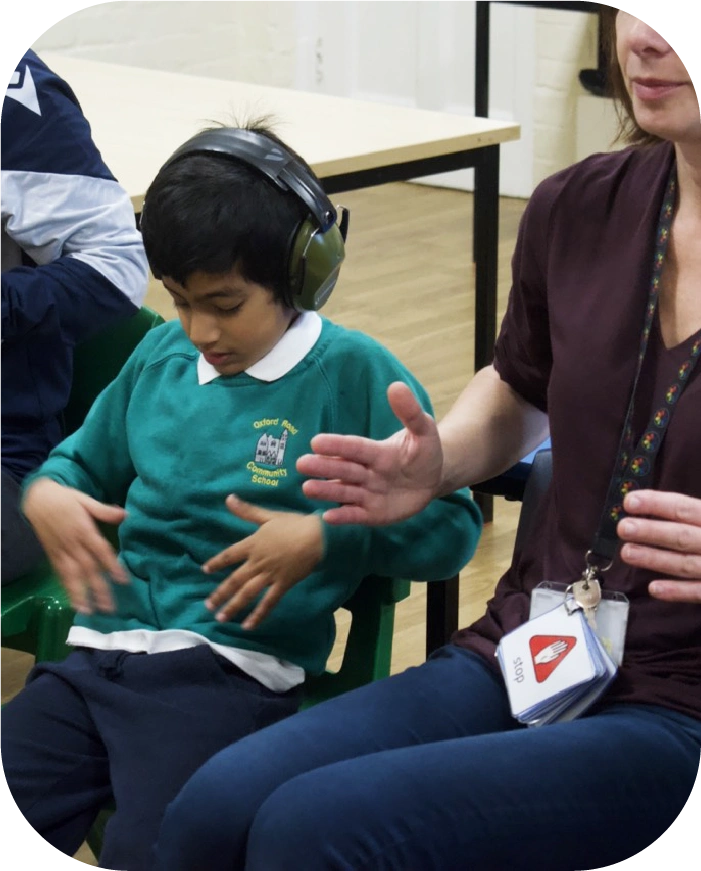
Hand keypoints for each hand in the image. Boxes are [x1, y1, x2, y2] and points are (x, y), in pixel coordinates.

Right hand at [22, 478, 127, 613]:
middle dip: (99, 588)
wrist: (37, 499)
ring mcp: (61, 552)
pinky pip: (60, 575)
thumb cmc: (65, 499)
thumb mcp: (85, 500)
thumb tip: (126, 515)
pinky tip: (74, 602)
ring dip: (81, 594)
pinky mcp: (52, 556)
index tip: (123, 581)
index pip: (100, 551)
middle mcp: (72, 544)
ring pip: (72, 576)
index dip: (112, 566)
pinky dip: (67, 590)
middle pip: (88, 569)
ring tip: (90, 611)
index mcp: (83, 529)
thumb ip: (105, 510)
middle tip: (109, 607)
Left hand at [203, 495, 323, 627]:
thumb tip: (228, 498)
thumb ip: (247, 511)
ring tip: (222, 618)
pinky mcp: (283, 584)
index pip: (229, 555)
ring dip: (233, 606)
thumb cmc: (294, 524)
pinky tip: (249, 625)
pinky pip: (268, 602)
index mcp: (253, 544)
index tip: (205, 570)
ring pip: (247, 593)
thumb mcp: (268, 516)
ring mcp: (269, 575)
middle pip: (234, 580)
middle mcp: (257, 562)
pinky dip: (258, 614)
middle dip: (220, 593)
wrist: (316, 537)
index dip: (216, 562)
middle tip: (208, 606)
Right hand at [296, 381, 442, 524]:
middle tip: (302, 463)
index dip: (338, 446)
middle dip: (324, 467)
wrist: (433, 478)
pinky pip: (356, 515)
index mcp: (376, 451)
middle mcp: (367, 472)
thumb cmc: (424, 452)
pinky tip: (328, 517)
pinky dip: (343, 516)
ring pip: (345, 492)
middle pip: (344, 469)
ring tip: (307, 488)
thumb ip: (410, 412)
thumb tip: (397, 386)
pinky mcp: (373, 513)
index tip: (316, 442)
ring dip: (327, 491)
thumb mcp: (423, 431)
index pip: (355, 448)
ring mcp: (368, 493)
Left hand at [618, 490, 700, 602]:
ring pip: (687, 564)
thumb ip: (696, 512)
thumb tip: (666, 503)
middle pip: (683, 536)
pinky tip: (654, 588)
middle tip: (623, 528)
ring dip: (656, 559)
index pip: (686, 509)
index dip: (657, 504)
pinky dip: (679, 592)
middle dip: (652, 531)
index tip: (629, 501)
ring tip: (627, 553)